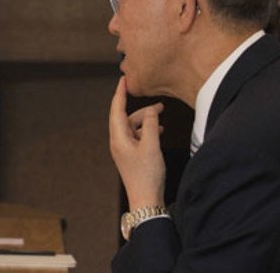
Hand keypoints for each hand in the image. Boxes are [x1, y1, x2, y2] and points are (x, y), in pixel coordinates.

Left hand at [108, 77, 165, 209]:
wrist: (145, 200)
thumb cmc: (147, 175)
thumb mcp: (152, 146)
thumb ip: (151, 125)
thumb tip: (151, 111)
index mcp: (118, 138)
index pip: (116, 109)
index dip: (120, 93)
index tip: (123, 80)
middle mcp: (118, 142)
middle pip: (126, 117)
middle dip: (142, 109)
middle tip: (160, 105)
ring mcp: (124, 149)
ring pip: (134, 127)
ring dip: (147, 121)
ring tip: (162, 118)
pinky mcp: (132, 155)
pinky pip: (138, 136)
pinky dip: (148, 130)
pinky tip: (160, 130)